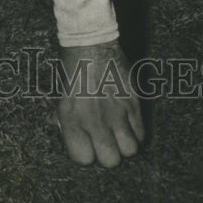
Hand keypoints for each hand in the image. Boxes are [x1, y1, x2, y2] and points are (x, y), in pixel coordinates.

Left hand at [55, 40, 144, 166]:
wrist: (91, 42)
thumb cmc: (73, 68)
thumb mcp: (61, 95)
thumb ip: (64, 119)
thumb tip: (63, 132)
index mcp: (72, 118)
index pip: (82, 158)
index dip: (86, 154)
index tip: (87, 146)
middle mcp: (95, 119)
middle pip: (111, 160)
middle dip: (108, 153)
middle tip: (105, 141)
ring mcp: (117, 112)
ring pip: (130, 150)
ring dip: (125, 145)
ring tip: (118, 133)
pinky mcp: (134, 103)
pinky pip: (141, 133)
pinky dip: (136, 132)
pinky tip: (127, 123)